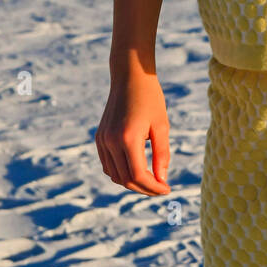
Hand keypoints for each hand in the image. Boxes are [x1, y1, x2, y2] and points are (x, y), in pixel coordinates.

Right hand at [95, 69, 171, 195]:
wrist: (130, 77)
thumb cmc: (150, 99)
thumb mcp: (162, 126)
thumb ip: (162, 155)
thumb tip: (162, 181)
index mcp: (128, 138)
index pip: (139, 175)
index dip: (153, 187)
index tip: (167, 189)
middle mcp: (111, 141)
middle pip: (125, 179)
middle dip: (144, 188)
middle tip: (161, 188)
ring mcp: (102, 140)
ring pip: (115, 175)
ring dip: (132, 183)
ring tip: (151, 181)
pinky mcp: (99, 138)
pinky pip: (108, 165)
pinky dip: (120, 173)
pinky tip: (136, 170)